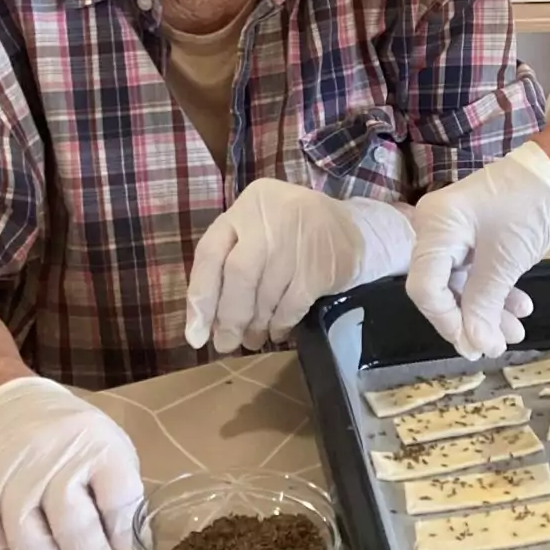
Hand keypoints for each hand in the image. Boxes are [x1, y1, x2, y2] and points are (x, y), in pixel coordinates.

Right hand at [0, 375, 144, 549]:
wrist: (6, 411)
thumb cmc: (73, 439)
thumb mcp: (111, 450)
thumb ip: (121, 498)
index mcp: (95, 445)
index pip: (119, 503)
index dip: (130, 548)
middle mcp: (49, 461)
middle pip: (75, 531)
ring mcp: (8, 484)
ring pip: (32, 548)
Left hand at [184, 178, 414, 354]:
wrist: (354, 229)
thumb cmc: (291, 236)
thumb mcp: (257, 233)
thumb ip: (226, 268)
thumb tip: (199, 329)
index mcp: (249, 205)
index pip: (210, 252)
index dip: (200, 296)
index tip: (195, 334)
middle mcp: (271, 216)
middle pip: (238, 275)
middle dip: (229, 317)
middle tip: (226, 344)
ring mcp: (299, 238)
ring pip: (266, 293)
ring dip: (256, 325)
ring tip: (253, 339)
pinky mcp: (321, 264)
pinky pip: (291, 305)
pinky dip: (281, 324)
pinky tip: (278, 331)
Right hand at [405, 142, 549, 358]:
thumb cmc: (532, 204)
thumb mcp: (507, 260)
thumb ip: (483, 304)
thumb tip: (475, 345)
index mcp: (436, 226)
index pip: (424, 287)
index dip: (447, 321)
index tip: (474, 345)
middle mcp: (437, 228)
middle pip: (441, 288)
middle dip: (470, 320)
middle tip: (495, 347)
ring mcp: (458, 232)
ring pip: (463, 284)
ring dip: (488, 310)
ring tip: (515, 333)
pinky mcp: (477, 235)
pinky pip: (478, 271)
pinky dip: (497, 292)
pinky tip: (520, 308)